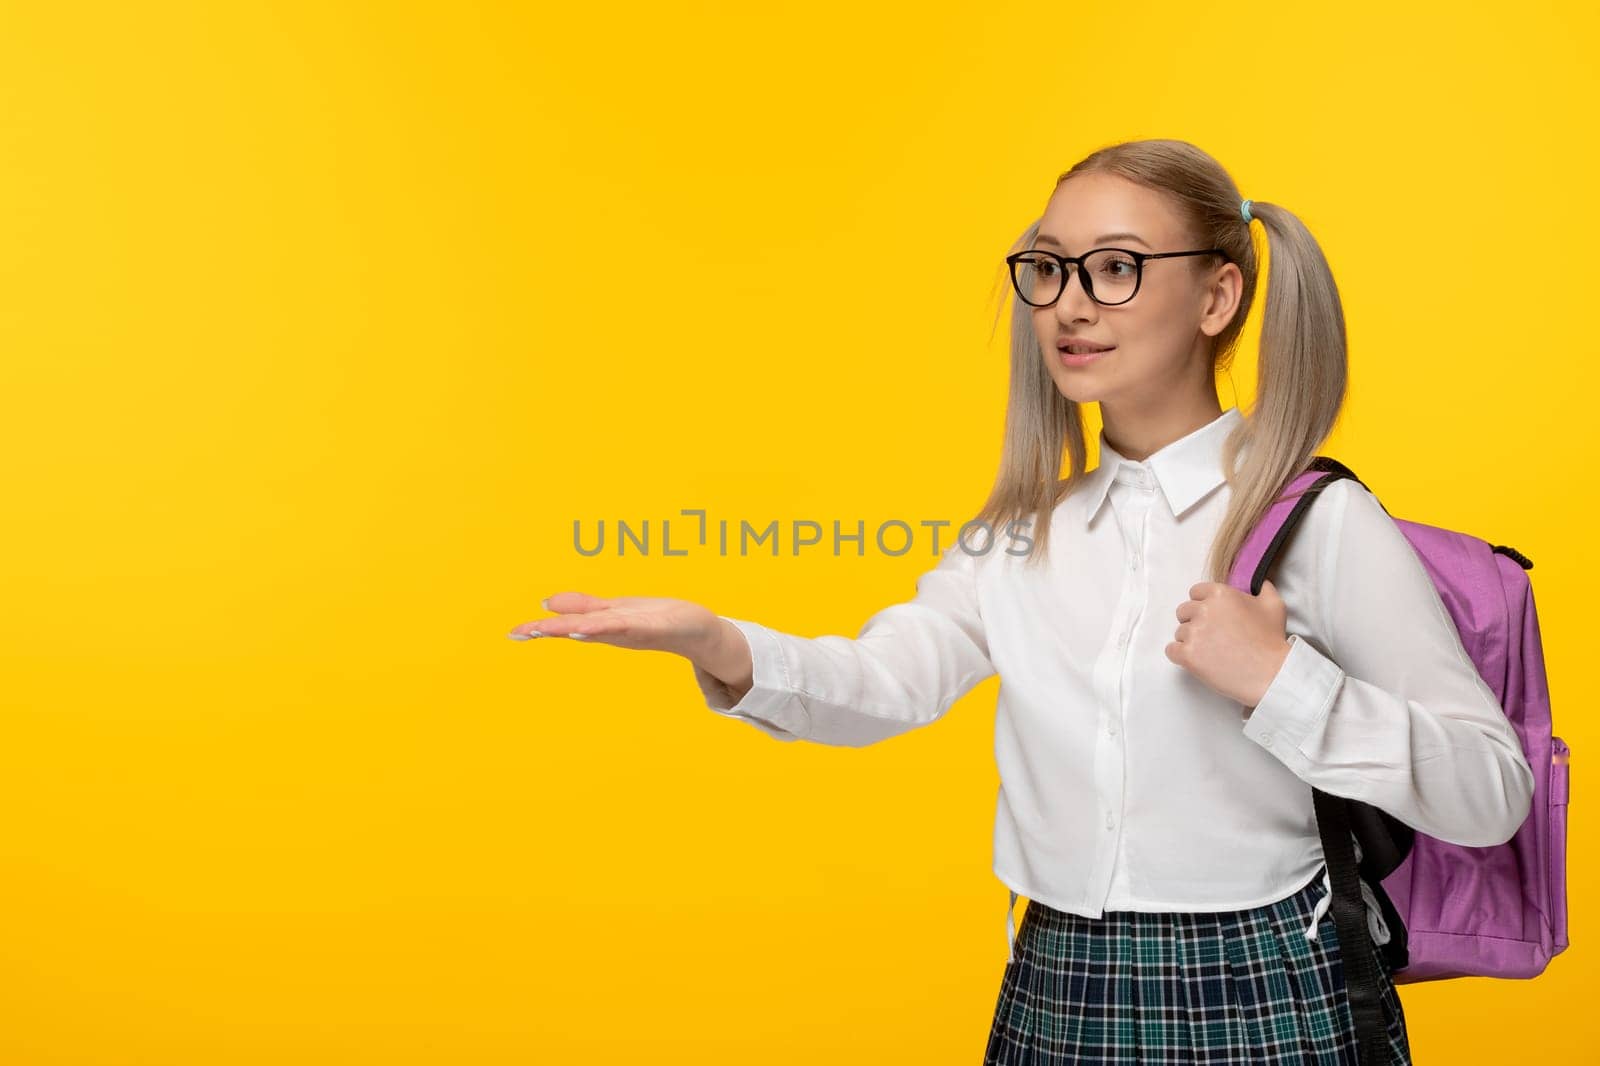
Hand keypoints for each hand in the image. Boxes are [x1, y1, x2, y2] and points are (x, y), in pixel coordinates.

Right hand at [507, 593, 721, 658]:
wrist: (696, 631)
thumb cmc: (653, 620)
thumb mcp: (612, 610)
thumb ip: (581, 607)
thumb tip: (546, 603)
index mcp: (602, 627)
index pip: (567, 626)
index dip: (540, 629)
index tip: (512, 633)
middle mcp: (615, 630)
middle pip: (579, 629)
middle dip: (552, 630)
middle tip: (522, 633)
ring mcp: (636, 629)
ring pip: (602, 627)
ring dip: (578, 628)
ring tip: (552, 628)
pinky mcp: (658, 625)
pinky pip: (633, 624)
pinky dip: (614, 625)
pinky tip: (595, 625)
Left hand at [1166, 579, 1292, 708]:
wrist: (1270, 673)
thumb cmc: (1271, 640)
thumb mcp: (1274, 606)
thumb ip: (1263, 589)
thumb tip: (1259, 583)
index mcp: (1220, 594)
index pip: (1196, 592)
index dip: (1203, 604)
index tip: (1213, 616)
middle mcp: (1203, 610)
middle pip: (1184, 611)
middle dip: (1194, 621)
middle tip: (1212, 635)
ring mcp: (1194, 633)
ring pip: (1179, 632)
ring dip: (1191, 640)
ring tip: (1212, 651)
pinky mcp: (1188, 655)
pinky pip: (1171, 650)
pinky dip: (1180, 655)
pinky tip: (1197, 659)